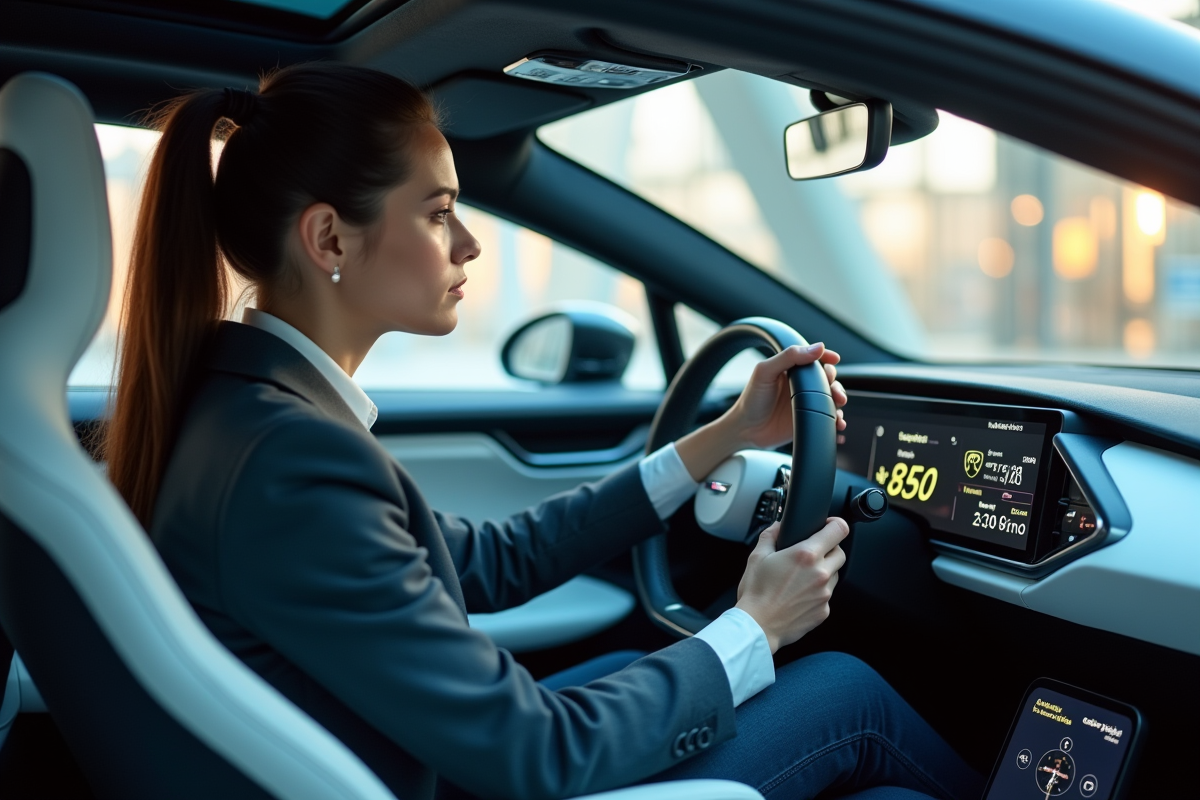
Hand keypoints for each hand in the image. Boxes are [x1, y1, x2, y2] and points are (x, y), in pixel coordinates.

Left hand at [728, 343, 846, 450]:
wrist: (746, 431)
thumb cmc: (752, 399)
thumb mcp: (765, 372)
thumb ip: (788, 357)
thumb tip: (817, 348)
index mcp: (792, 370)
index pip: (814, 359)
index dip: (826, 357)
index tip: (834, 358)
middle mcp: (802, 386)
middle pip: (828, 379)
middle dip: (836, 382)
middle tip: (833, 390)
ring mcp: (806, 404)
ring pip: (832, 399)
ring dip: (840, 401)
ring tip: (838, 405)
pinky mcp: (809, 420)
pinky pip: (829, 419)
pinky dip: (837, 421)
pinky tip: (838, 424)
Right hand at [733, 517, 847, 652]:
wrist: (757, 626)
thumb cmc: (755, 594)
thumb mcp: (756, 557)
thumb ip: (770, 535)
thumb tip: (778, 526)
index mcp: (805, 555)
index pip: (838, 530)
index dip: (835, 524)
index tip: (829, 525)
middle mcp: (820, 573)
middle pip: (840, 552)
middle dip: (829, 549)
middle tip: (811, 553)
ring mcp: (824, 594)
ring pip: (834, 574)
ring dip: (823, 571)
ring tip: (800, 578)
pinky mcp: (824, 611)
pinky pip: (827, 595)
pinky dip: (817, 592)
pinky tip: (799, 595)